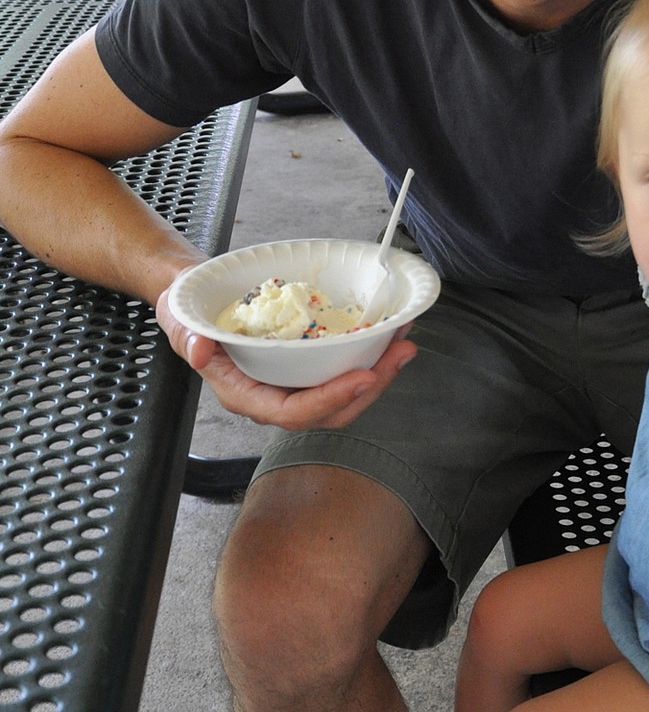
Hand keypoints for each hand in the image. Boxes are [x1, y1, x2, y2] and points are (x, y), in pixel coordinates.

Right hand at [155, 286, 416, 427]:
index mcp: (245, 395)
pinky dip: (370, 355)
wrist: (197, 298)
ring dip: (379, 373)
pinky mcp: (307, 366)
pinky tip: (391, 334)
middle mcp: (274, 396)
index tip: (364, 376)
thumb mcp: (180, 320)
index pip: (292, 412)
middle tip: (402, 353)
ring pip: (343, 395)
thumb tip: (202, 350)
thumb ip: (189, 337)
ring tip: (405, 343)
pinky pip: (343, 370)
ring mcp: (293, 383)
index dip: (330, 400)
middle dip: (371, 387)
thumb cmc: (189, 313)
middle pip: (330, 410)